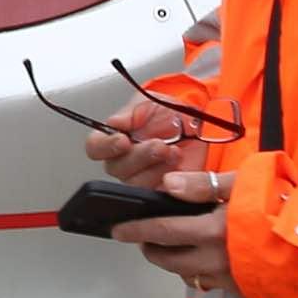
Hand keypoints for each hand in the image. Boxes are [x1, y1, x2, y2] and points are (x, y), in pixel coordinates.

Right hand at [82, 96, 208, 189]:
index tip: (123, 140)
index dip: (105, 146)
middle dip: (139, 156)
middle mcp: (125, 160)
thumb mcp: (151, 102)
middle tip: (159, 144)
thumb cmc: (172, 114)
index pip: (95, 147)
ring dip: (155, 168)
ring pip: (135, 183)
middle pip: (115, 168)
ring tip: (173, 153)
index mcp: (116, 137)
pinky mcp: (161, 190)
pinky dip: (169, 181)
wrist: (201, 127)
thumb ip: (131, 112)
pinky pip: (156, 195)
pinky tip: (178, 166)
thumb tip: (113, 123)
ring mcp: (142, 177)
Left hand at [116, 167, 236, 292]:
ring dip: (172, 261)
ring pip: (185, 273)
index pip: (162, 231)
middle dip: (150, 249)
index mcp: (214, 230)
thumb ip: (204, 184)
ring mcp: (227, 277)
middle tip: (142, 239)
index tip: (119, 230)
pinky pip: (206, 282)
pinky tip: (199, 257)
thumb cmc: (280, 207)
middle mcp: (217, 258)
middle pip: (168, 259)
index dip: (136, 230)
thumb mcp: (243, 183)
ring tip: (167, 246)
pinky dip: (196, 270)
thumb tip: (169, 183)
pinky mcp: (238, 288)